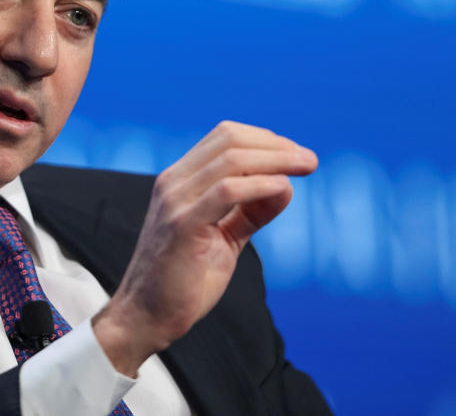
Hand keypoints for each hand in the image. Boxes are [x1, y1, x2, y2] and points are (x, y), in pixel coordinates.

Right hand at [92, 120, 317, 375]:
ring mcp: (175, 200)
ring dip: (276, 159)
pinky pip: (227, 191)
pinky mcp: (182, 224)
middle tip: (308, 160)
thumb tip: (285, 185)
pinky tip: (283, 190)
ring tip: (305, 167)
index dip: (265, 140)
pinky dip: (261, 185)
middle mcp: (173, 182)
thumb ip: (250, 212)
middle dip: (276, 144)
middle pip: (229, 139)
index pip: (224, 137)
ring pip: (231, 159)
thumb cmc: (184, 281)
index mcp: (179, 181)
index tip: (296, 156)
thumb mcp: (223, 238)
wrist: (147, 316)